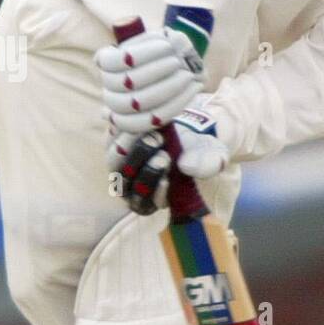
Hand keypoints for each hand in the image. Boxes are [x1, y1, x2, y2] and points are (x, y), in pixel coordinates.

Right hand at [97, 26, 203, 135]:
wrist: (177, 72)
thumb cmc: (165, 53)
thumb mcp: (161, 39)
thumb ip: (159, 40)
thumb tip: (170, 43)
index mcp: (106, 60)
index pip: (112, 60)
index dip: (139, 55)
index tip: (167, 46)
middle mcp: (108, 84)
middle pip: (125, 83)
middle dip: (155, 71)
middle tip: (178, 62)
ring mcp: (117, 106)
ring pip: (137, 104)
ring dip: (166, 88)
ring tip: (187, 75)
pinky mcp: (135, 123)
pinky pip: (150, 121)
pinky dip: (175, 104)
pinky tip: (192, 88)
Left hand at [109, 106, 229, 214]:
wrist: (186, 128)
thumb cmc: (199, 151)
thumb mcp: (213, 157)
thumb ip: (207, 165)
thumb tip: (186, 166)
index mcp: (153, 198)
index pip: (145, 205)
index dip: (155, 193)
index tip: (169, 179)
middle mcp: (132, 185)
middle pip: (125, 185)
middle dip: (145, 169)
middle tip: (165, 153)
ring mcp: (120, 163)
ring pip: (114, 162)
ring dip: (131, 147)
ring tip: (152, 132)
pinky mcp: (114, 141)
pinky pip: (110, 138)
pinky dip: (124, 128)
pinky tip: (141, 119)